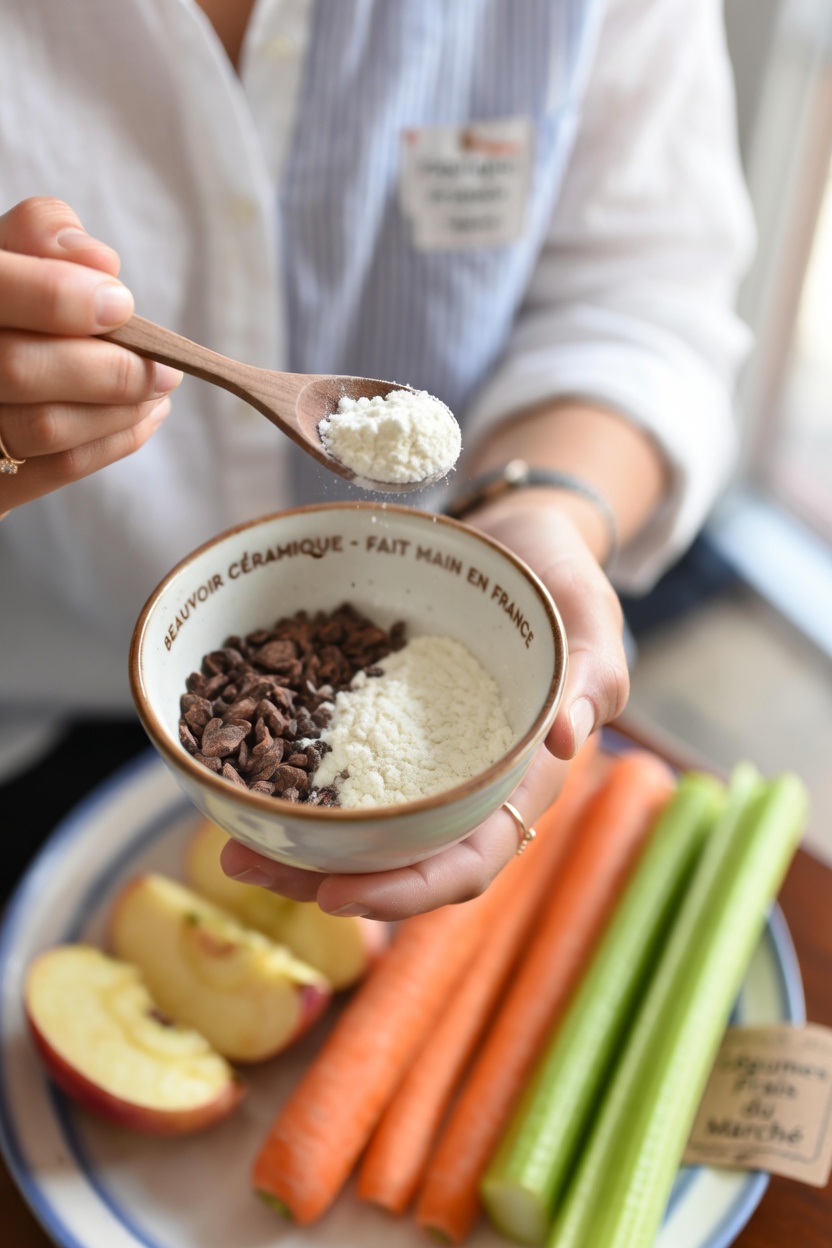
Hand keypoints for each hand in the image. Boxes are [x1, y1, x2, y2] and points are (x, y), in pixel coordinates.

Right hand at [0, 197, 181, 514]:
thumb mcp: (11, 255)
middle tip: (164, 366)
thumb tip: (101, 263)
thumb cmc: (7, 308)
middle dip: (108, 368)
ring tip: (158, 388)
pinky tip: (142, 416)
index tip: (120, 303)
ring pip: (44, 425)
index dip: (57, 296)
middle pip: (17, 368)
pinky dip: (115, 440)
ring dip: (121, 408)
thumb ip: (42, 236)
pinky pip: (58, 469)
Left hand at [220, 493, 628, 920]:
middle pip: (397, 860)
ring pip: (358, 828)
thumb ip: (593, 674)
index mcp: (520, 781)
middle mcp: (465, 786)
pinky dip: (291, 783)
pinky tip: (242, 778)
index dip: (408, 889)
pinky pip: (338, 769)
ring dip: (295, 844)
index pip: (469, 861)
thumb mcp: (589, 615)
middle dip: (323, 876)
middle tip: (247, 862)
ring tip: (228, 842)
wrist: (515, 540)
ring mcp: (419, 760)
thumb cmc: (561, 580)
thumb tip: (572, 736)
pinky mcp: (382, 727)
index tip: (338, 894)